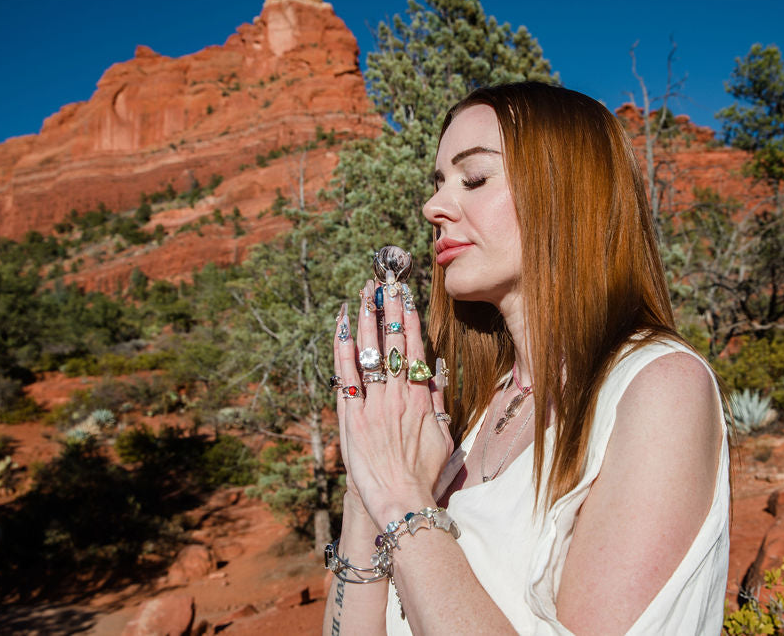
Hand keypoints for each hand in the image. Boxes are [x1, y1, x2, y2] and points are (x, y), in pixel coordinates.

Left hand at [333, 278, 452, 527]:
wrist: (400, 500)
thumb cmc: (423, 474)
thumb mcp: (443, 437)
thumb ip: (437, 402)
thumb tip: (436, 371)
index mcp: (421, 398)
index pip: (416, 348)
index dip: (410, 319)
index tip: (406, 295)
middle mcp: (397, 395)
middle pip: (393, 343)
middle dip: (388, 310)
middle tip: (384, 282)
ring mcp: (372, 405)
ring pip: (369, 354)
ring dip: (366, 320)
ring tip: (363, 294)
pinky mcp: (350, 419)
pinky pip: (345, 378)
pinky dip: (342, 351)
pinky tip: (340, 329)